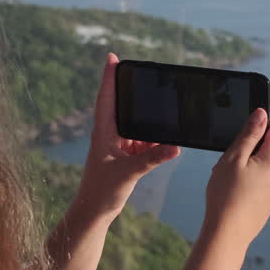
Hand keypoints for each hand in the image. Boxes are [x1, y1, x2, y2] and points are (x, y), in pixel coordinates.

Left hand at [76, 53, 180, 218]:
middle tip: (140, 72)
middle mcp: (109, 134)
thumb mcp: (129, 173)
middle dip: (130, 90)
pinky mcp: (124, 156)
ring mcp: (117, 145)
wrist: (94, 212)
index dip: (109, 77)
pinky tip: (165, 137)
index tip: (112, 57)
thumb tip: (175, 147)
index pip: (106, 98)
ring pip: (133, 123)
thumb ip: (152, 158)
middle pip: (120, 105)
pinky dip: (152, 138)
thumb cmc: (102, 192)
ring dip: (145, 118)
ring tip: (160, 108)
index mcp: (103, 132)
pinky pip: (140, 140)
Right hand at [202, 108, 269, 248]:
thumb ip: (249, 133)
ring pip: (262, 163)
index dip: (258, 125)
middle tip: (229, 163)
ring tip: (228, 179)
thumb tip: (262, 114)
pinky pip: (260, 179)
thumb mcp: (234, 158)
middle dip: (248, 148)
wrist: (227, 234)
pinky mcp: (269, 199)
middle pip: (268, 146)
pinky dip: (247, 179)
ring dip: (246, 164)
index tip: (241, 135)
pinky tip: (233, 191)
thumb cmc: (226, 196)